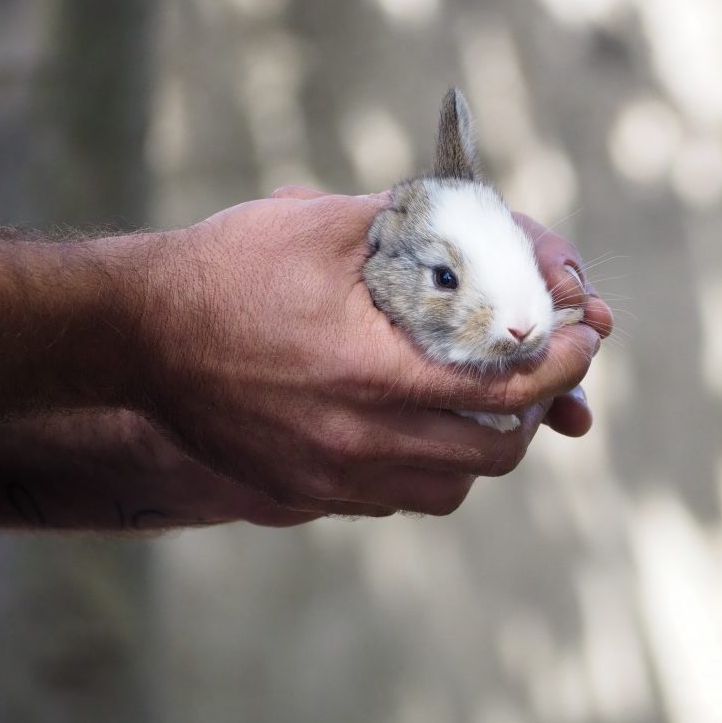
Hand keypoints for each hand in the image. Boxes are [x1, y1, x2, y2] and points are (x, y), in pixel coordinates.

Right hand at [137, 187, 608, 517]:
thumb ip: (417, 227)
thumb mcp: (324, 224)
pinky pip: (400, 498)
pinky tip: (426, 425)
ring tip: (488, 402)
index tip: (585, 338)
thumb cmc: (228, 270)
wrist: (137, 334)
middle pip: (494, 452)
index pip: (508, 388)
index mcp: (372, 372)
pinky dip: (434, 468)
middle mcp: (358, 440)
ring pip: (451, 487)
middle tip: (540, 371)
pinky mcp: (306, 494)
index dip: (564, 364)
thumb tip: (492, 232)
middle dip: (536, 409)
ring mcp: (330, 478)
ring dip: (487, 445)